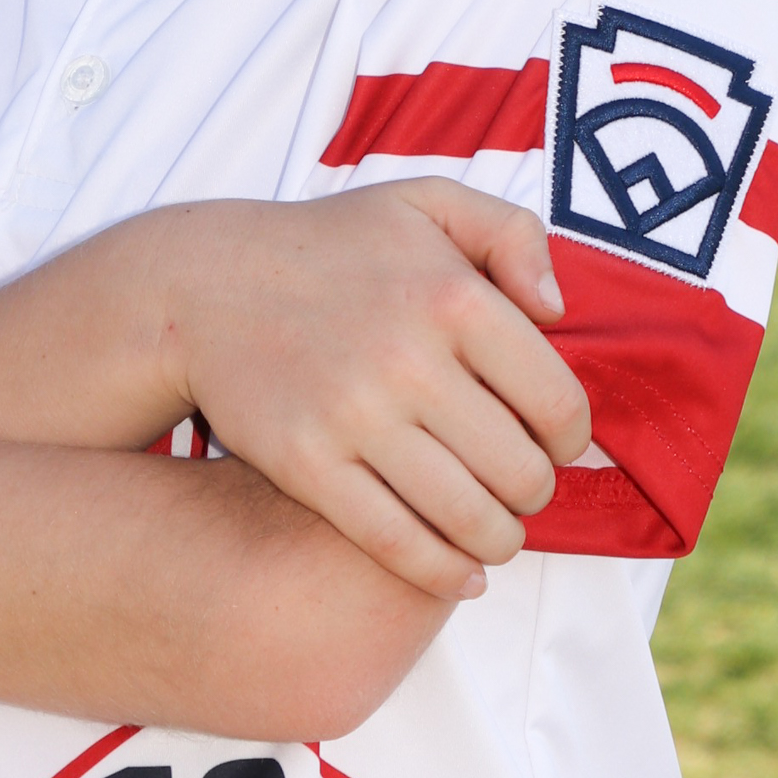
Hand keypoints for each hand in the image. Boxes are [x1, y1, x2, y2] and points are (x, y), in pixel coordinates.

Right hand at [150, 181, 588, 601]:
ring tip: (496, 531)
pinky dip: (443, 573)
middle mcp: (410, 359)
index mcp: (454, 296)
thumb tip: (557, 310)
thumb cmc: (331, 246)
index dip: (571, 439)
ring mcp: (355, 418)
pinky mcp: (307, 466)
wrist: (205, 284)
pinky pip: (397, 543)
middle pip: (520, 471)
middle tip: (521, 489)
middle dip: (535, 493)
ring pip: (468, 518)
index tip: (556, 445)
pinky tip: (462, 576)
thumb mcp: (426, 201)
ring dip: (499, 539)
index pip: (556, 402)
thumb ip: (512, 234)